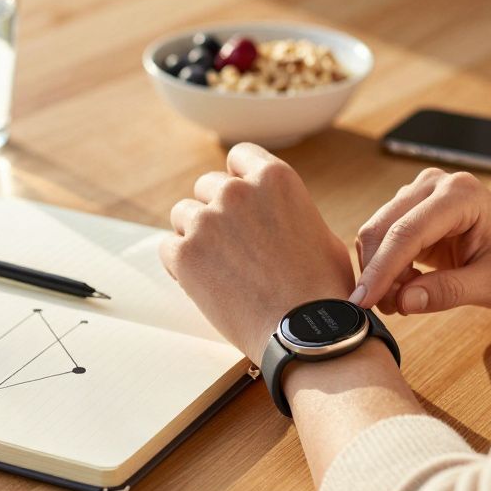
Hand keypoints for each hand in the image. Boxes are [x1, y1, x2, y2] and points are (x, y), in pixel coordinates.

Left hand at [160, 144, 354, 363]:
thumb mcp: (319, 233)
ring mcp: (208, 221)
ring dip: (196, 236)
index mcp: (275, 178)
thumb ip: (287, 211)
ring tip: (220, 269)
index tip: (239, 201)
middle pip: (207, 186)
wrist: (305, 334)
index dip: (237, 179)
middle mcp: (238, 191)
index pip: (239, 156)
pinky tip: (205, 285)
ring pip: (183, 215)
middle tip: (232, 246)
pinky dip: (181, 265)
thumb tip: (271, 213)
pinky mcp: (185, 254)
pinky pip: (168, 248)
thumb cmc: (322, 290)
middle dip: (216, 211)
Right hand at [353, 168, 490, 314]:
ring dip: (381, 271)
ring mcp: (420, 192)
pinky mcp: (411, 207)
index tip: (363, 302)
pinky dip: (386, 266)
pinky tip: (410, 284)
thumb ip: (448, 292)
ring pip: (377, 232)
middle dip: (377, 273)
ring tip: (407, 298)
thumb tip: (404, 301)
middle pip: (383, 228)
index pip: (406, 232)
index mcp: (460, 195)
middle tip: (389, 309)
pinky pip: (383, 237)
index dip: (381, 270)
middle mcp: (434, 184)